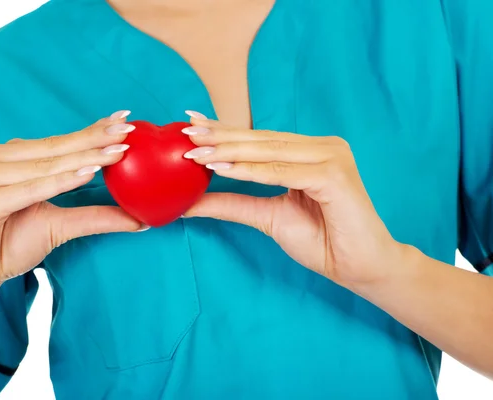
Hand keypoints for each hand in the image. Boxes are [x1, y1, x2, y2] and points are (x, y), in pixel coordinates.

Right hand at [0, 111, 144, 294]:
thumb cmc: (10, 243)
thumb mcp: (62, 226)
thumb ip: (96, 217)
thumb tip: (140, 219)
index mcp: (15, 157)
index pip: (61, 142)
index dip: (94, 131)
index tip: (126, 121)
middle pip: (57, 148)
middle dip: (96, 139)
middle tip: (128, 131)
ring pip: (47, 165)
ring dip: (84, 158)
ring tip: (117, 152)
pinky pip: (31, 188)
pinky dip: (59, 182)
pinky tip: (88, 174)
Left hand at [182, 117, 404, 287]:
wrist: (360, 268)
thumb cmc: (322, 241)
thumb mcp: (267, 217)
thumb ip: (233, 204)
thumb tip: (191, 201)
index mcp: (310, 152)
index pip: (259, 139)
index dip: (224, 131)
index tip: (191, 124)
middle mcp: (323, 147)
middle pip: (262, 140)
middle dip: (220, 137)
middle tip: (186, 133)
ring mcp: (331, 157)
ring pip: (269, 151)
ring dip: (229, 151)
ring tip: (195, 151)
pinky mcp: (334, 175)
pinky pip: (283, 171)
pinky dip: (251, 171)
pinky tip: (222, 167)